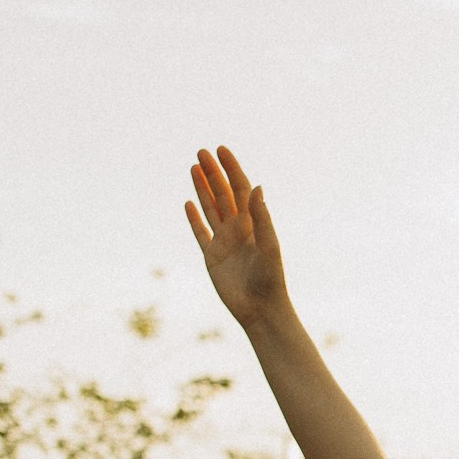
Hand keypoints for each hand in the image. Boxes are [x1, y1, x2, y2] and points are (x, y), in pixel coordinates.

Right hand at [185, 145, 288, 323]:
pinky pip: (200, 233)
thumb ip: (262, 216)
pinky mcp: (212, 258)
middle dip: (213, 172)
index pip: (240, 188)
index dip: (231, 168)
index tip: (221, 150)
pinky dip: (194, 218)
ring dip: (202, 188)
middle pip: (223, 194)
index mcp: (253, 223)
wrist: (260, 309)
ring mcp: (224, 242)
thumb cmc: (270, 279)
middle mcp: (238, 229)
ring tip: (193, 167)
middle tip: (201, 152)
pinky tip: (188, 203)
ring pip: (210, 208)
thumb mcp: (269, 245)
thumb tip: (256, 186)